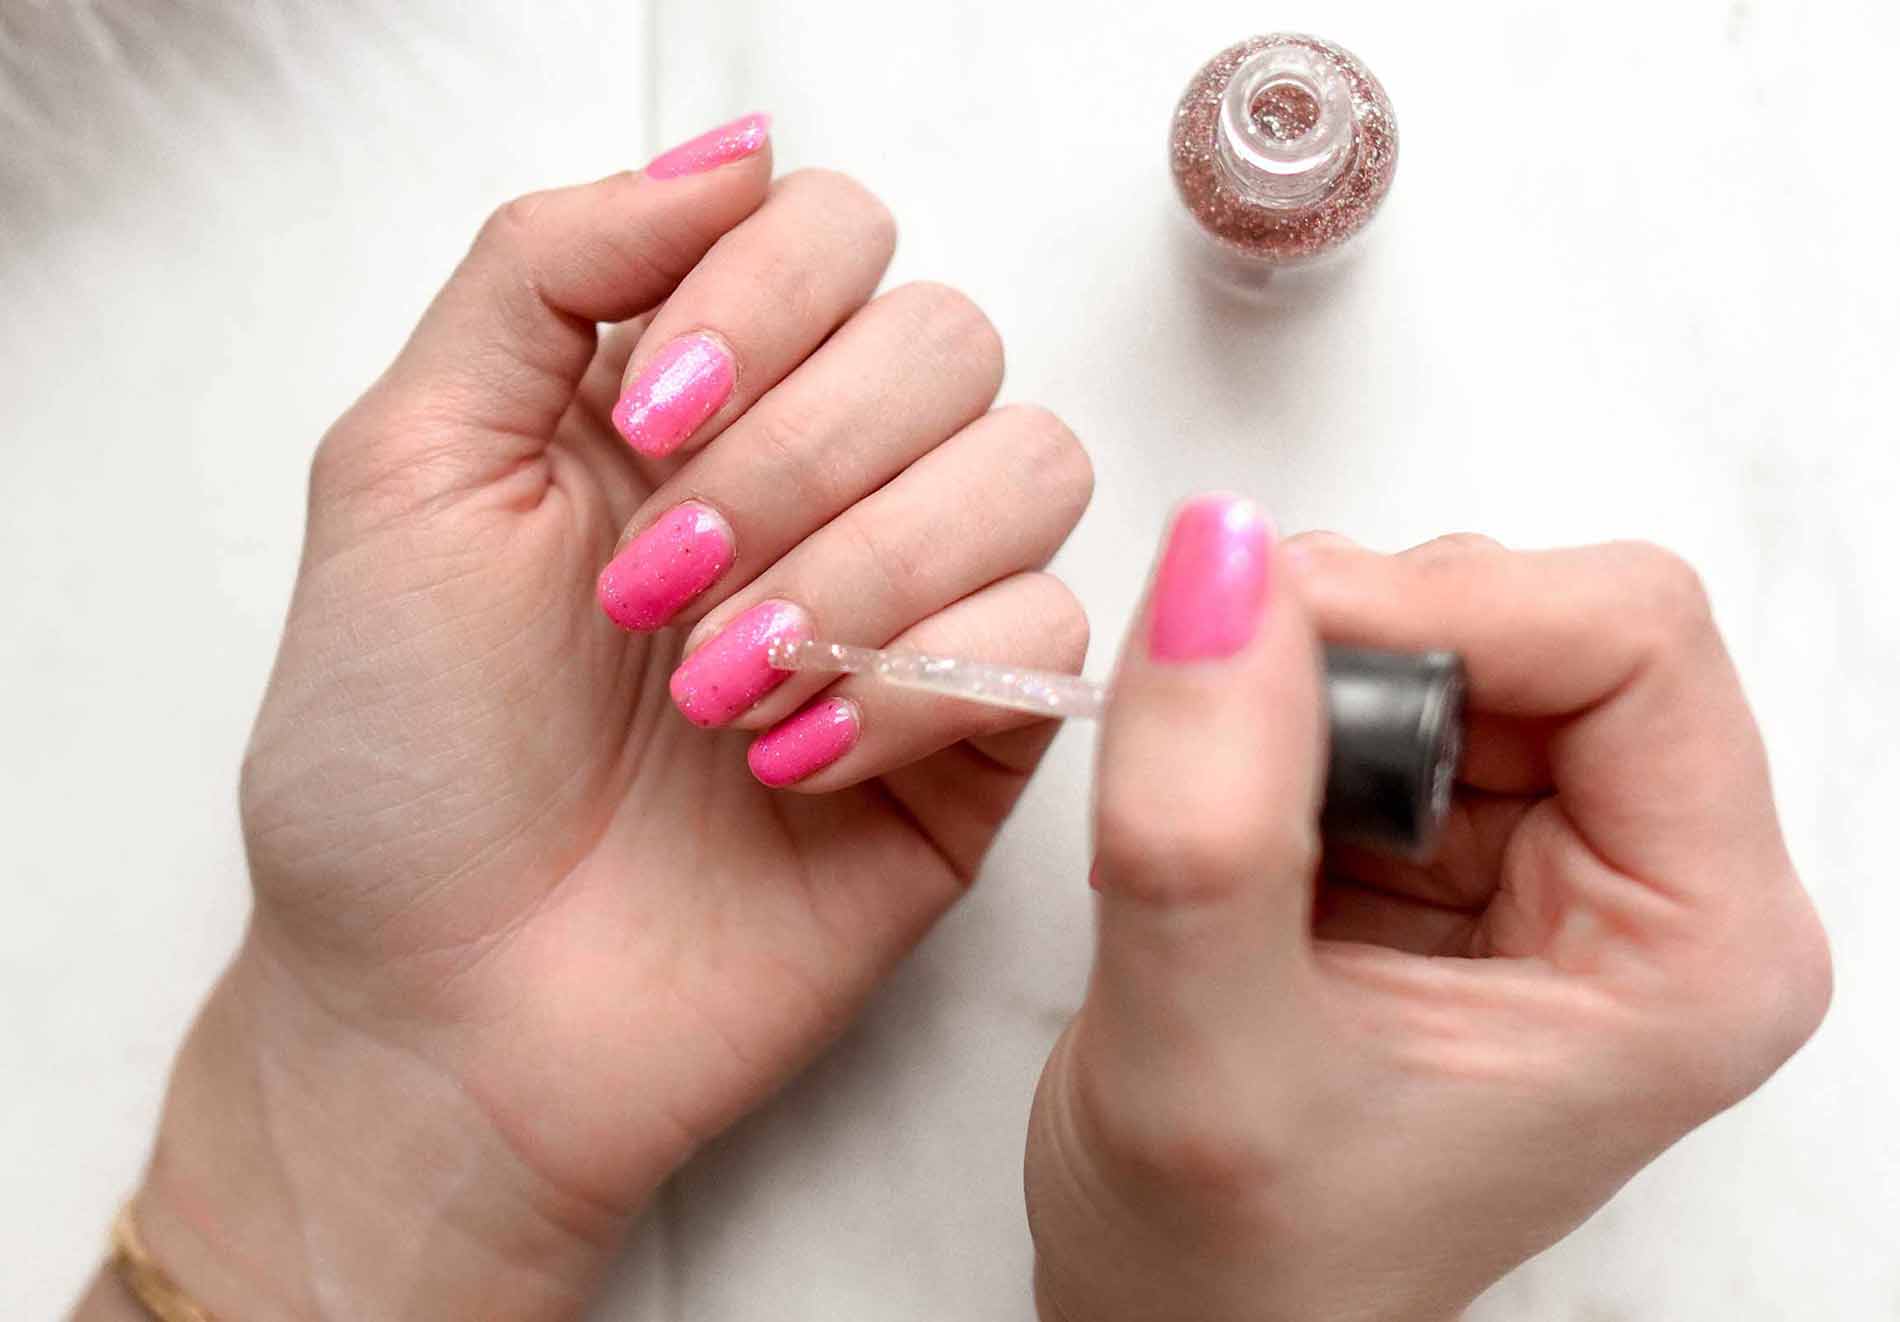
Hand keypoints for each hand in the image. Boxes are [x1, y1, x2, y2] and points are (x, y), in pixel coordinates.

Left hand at [126, 121, 1091, 1320]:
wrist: (444, 1018)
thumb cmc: (397, 765)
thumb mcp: (407, 467)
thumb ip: (548, 267)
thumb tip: (732, 149)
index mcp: (693, 396)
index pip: (835, 235)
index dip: (767, 301)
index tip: (648, 422)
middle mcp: (822, 482)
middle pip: (950, 339)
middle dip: (805, 455)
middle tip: (658, 589)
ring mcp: (912, 610)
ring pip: (1032, 468)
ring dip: (866, 567)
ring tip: (718, 689)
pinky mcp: (974, 742)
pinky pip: (1050, 637)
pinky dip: (913, 687)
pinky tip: (786, 766)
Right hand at [1024, 505, 1827, 1321]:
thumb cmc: (1233, 1269)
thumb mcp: (1201, 1062)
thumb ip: (1209, 817)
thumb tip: (1218, 564)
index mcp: (1695, 951)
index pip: (1634, 636)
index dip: (1437, 606)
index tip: (1258, 645)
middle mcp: (1656, 887)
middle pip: (1540, 612)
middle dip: (1355, 648)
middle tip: (1227, 768)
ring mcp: (1556, 859)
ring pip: (1448, 629)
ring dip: (1303, 683)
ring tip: (1226, 832)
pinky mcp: (1460, 846)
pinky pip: (1376, 679)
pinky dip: (1274, 711)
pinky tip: (1232, 827)